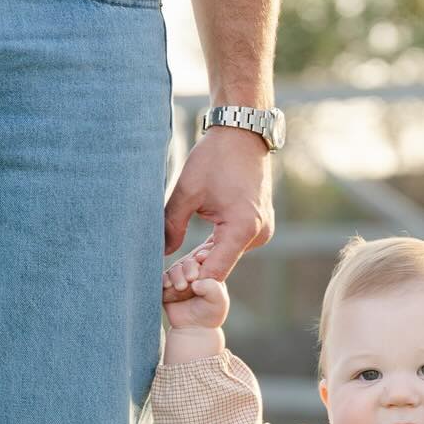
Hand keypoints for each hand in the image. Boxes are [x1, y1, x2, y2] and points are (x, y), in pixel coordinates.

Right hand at [162, 240, 229, 328]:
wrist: (194, 329)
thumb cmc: (210, 314)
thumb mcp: (219, 301)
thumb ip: (212, 289)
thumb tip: (195, 282)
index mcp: (209, 272)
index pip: (205, 258)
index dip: (202, 255)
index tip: (200, 258)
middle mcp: (193, 273)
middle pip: (188, 261)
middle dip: (189, 267)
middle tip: (191, 278)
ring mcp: (179, 279)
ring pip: (175, 269)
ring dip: (177, 275)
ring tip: (181, 287)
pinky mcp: (167, 287)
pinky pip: (163, 279)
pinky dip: (164, 280)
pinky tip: (168, 285)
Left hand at [163, 126, 274, 279]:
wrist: (243, 134)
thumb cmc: (216, 157)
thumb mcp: (186, 191)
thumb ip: (171, 224)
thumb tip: (161, 252)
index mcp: (243, 228)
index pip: (215, 271)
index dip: (192, 283)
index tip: (169, 289)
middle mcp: (258, 235)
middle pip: (222, 266)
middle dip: (195, 274)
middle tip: (166, 283)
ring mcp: (262, 231)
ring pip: (227, 257)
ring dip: (204, 262)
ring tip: (175, 270)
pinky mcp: (259, 226)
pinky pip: (233, 245)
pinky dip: (215, 250)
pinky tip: (194, 254)